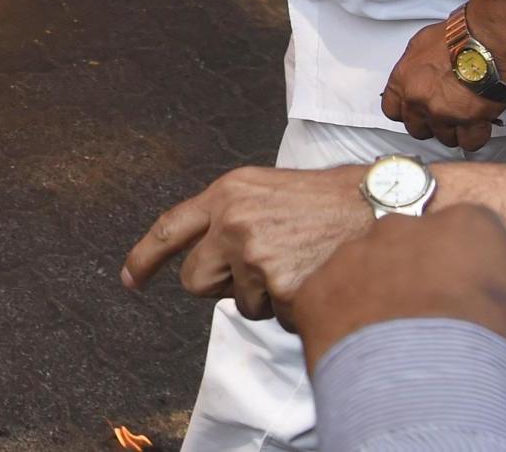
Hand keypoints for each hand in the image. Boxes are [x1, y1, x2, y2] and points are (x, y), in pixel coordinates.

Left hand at [123, 164, 368, 321]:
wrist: (376, 205)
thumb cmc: (321, 199)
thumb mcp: (261, 189)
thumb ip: (226, 214)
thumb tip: (204, 254)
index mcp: (224, 195)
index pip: (169, 228)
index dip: (144, 257)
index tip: (129, 280)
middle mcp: (232, 224)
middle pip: (195, 281)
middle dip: (218, 285)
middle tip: (255, 270)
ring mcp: (256, 256)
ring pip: (240, 303)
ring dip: (263, 296)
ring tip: (297, 264)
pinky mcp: (283, 287)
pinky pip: (276, 316)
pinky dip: (293, 307)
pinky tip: (313, 277)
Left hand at [290, 204, 505, 379]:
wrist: (434, 386)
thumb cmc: (500, 354)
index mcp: (466, 225)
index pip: (470, 235)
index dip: (474, 271)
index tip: (476, 301)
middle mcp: (402, 227)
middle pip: (410, 249)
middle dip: (420, 280)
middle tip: (435, 325)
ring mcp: (352, 254)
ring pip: (364, 273)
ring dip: (378, 301)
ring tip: (399, 346)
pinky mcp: (315, 289)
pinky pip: (325, 303)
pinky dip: (340, 327)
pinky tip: (364, 354)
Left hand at [381, 21, 504, 153]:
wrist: (483, 43)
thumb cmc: (456, 38)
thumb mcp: (420, 45)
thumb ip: (413, 67)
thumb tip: (416, 74)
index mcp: (402, 81)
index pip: (392, 111)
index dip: (406, 113)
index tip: (415, 111)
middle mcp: (418, 100)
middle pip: (417, 128)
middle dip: (430, 124)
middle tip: (442, 114)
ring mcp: (442, 113)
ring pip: (444, 138)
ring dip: (454, 131)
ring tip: (463, 117)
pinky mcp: (469, 121)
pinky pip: (469, 142)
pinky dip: (475, 137)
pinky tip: (478, 126)